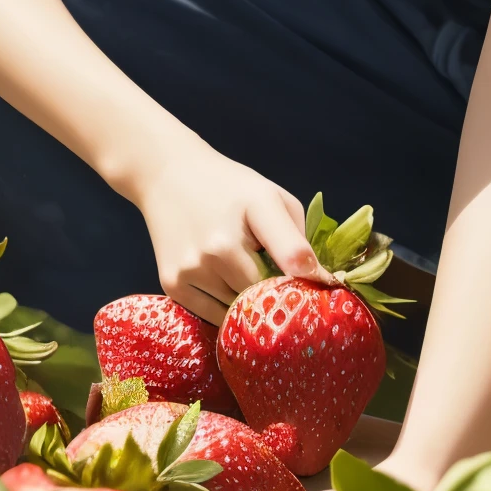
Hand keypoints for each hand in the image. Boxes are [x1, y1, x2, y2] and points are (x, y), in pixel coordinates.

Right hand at [131, 136, 333, 325]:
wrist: (167, 174)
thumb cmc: (228, 187)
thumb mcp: (269, 196)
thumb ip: (295, 235)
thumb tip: (315, 280)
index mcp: (252, 213)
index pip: (291, 257)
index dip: (311, 279)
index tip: (323, 289)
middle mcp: (218, 247)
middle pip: (264, 295)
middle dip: (276, 294)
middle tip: (279, 286)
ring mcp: (192, 269)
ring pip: (237, 311)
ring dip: (247, 302)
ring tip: (243, 273)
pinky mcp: (171, 284)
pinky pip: (212, 316)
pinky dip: (223, 308)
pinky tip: (223, 281)